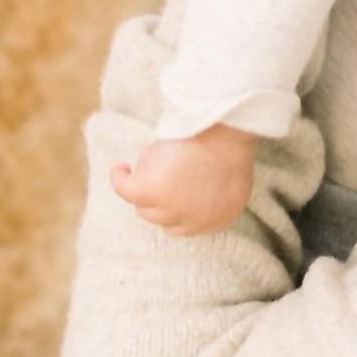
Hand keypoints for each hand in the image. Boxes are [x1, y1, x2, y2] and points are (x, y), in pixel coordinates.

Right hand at [111, 125, 257, 235]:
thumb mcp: (236, 176)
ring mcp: (171, 209)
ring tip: (150, 162)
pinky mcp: (152, 192)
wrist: (229, 129)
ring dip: (144, 184)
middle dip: (160, 198)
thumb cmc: (234, 141)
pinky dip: (120, 178)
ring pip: (144, 206)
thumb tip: (198, 194)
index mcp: (220, 217)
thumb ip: (217, 193)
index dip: (175, 209)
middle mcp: (194, 221)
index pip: (186, 226)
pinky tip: (121, 168)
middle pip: (161, 218)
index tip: (172, 192)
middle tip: (164, 169)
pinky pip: (126, 189)